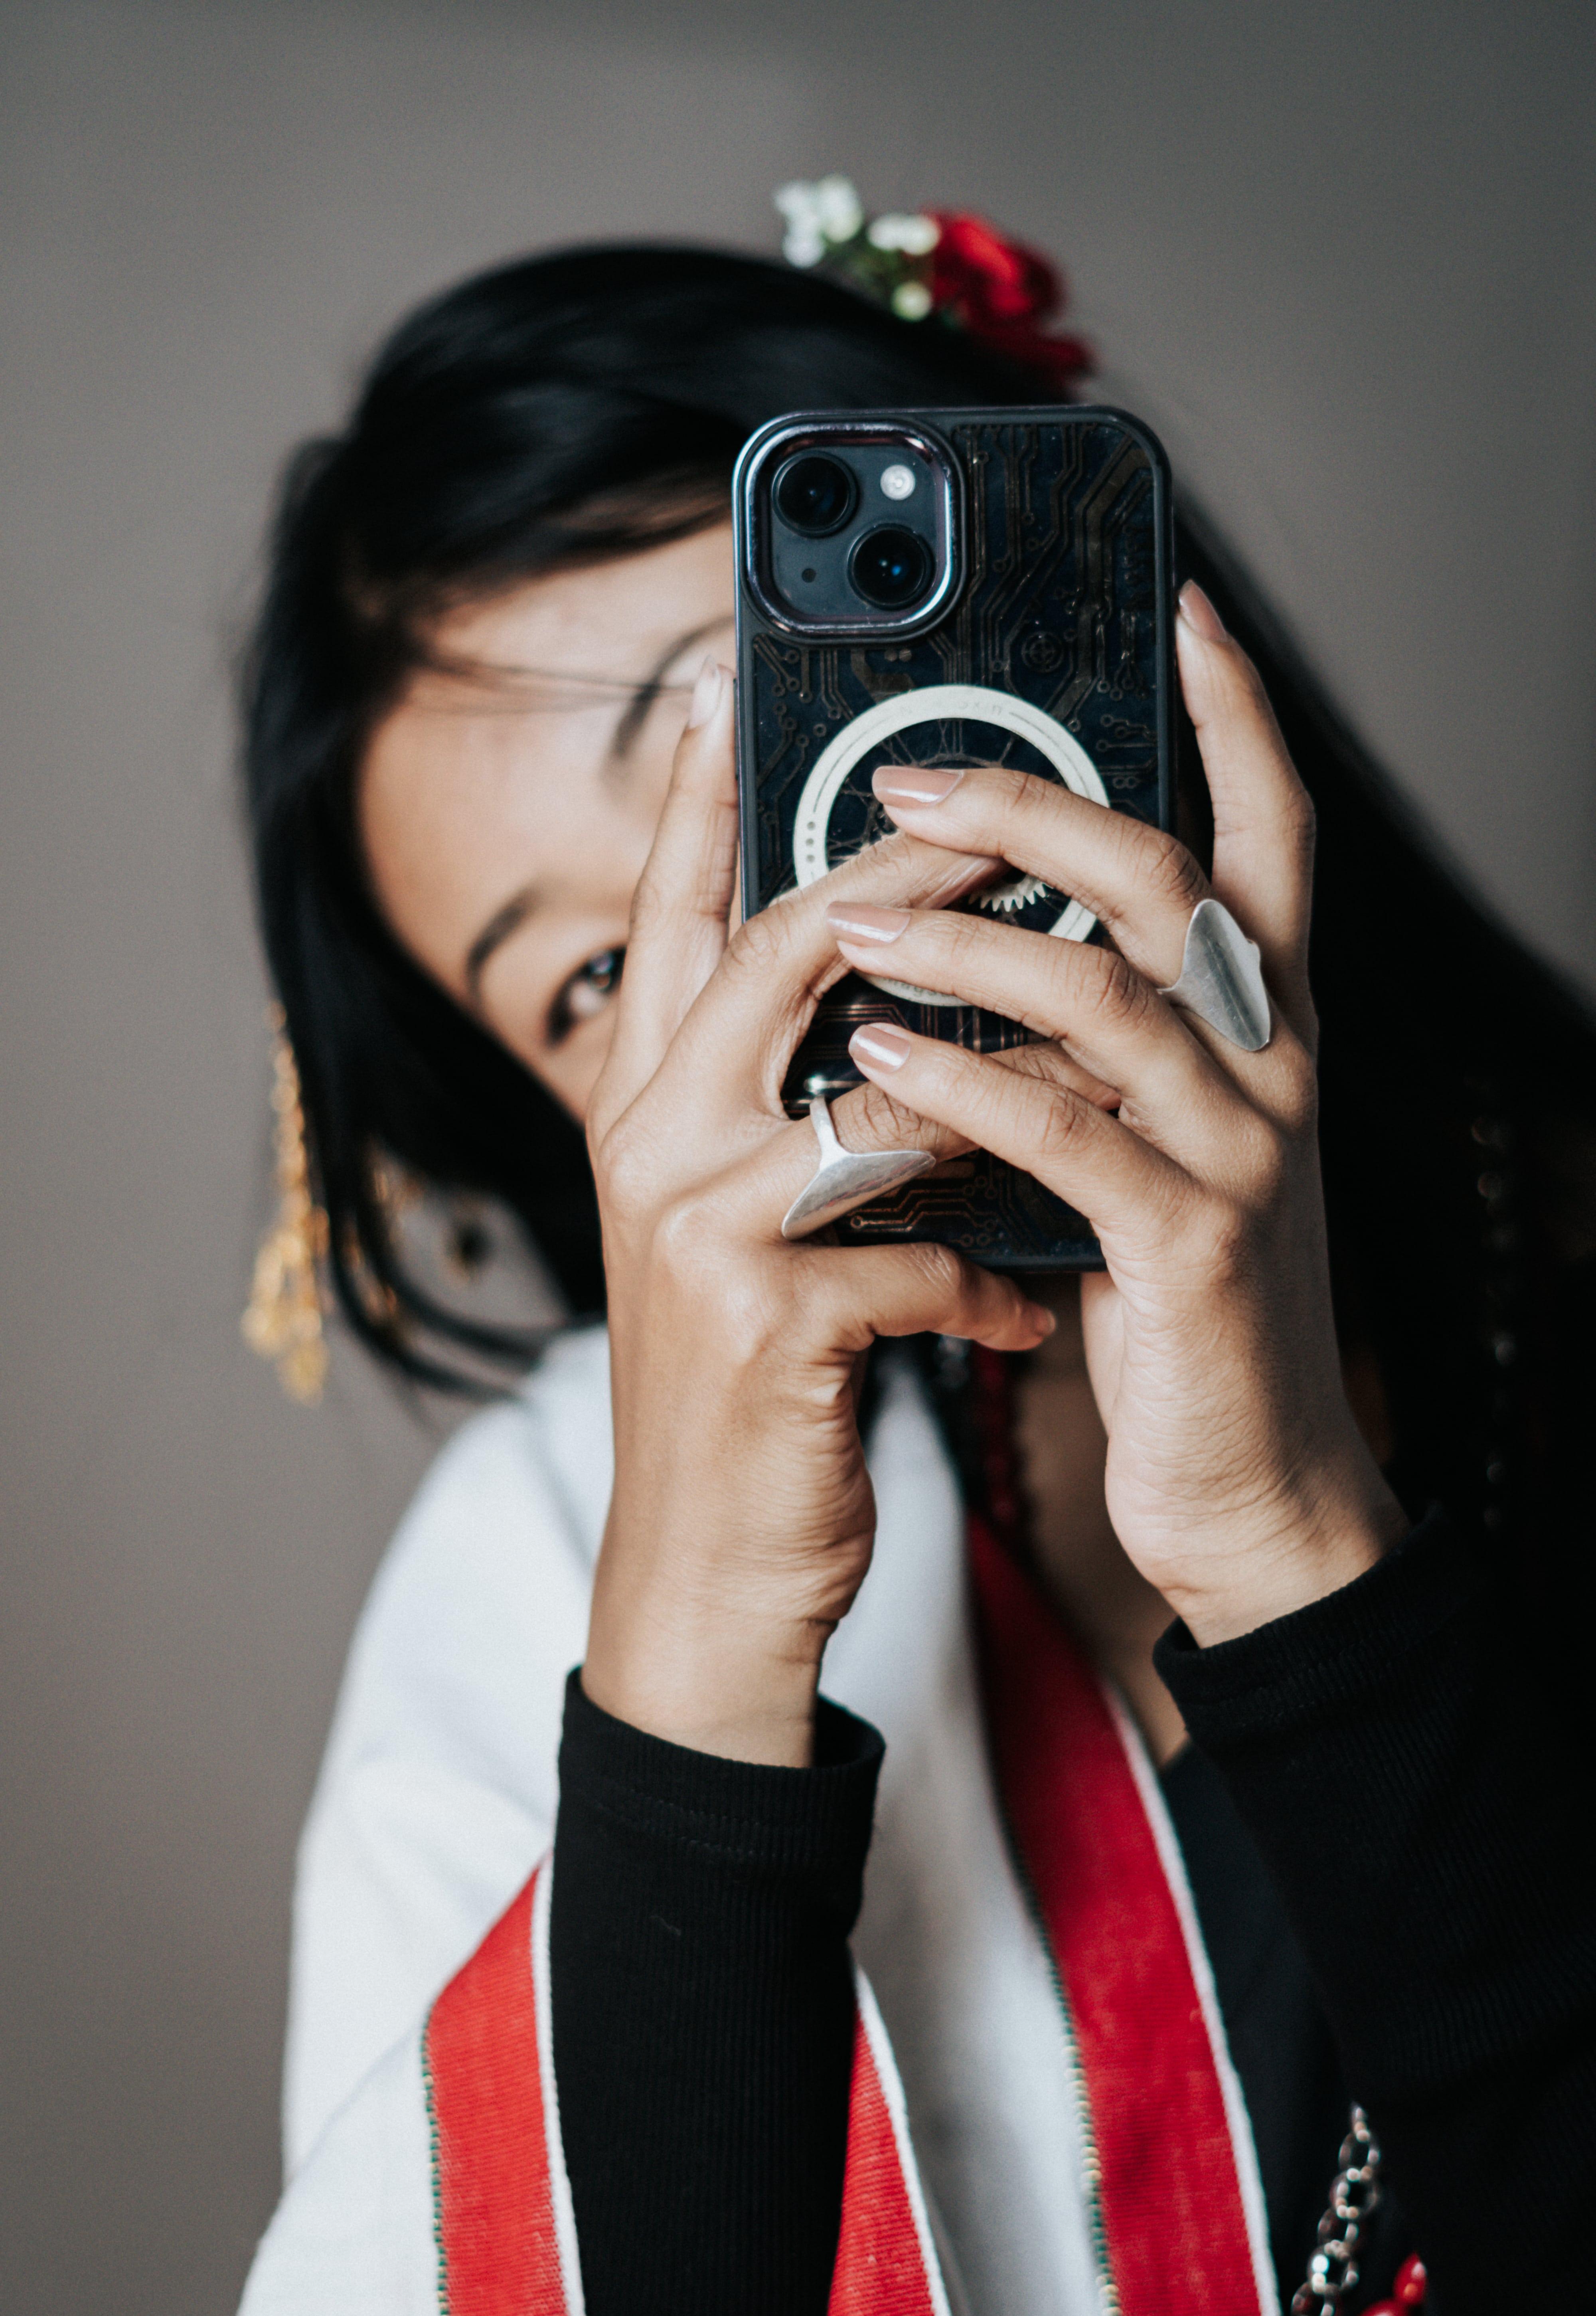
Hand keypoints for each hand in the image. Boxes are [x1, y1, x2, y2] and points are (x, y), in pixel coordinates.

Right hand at [582, 662, 1054, 1762]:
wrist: (701, 1564)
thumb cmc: (746, 1379)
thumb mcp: (739, 1223)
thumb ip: (785, 1109)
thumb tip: (888, 999)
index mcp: (644, 1108)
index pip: (668, 922)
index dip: (694, 805)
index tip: (727, 692)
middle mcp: (653, 1145)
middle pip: (778, 959)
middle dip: (900, 877)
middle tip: (999, 809)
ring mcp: (699, 1231)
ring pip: (875, 1099)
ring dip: (1001, 1091)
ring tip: (1095, 1079)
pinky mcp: (769, 1322)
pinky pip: (919, 1256)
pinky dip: (989, 1284)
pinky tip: (1023, 1321)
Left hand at [833, 584, 1405, 1646]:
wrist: (1250, 1479)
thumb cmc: (1173, 1292)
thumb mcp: (1147, 1134)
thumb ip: (1097, 1037)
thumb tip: (982, 930)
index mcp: (1260, 1024)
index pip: (1269, 833)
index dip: (1241, 714)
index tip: (1182, 608)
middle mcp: (1271, 1064)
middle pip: (1173, 882)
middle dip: (1041, 807)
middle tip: (910, 772)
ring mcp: (1243, 1152)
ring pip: (1112, 997)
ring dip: (973, 940)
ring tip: (851, 911)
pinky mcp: (1192, 1246)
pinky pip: (1069, 1136)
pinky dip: (965, 1087)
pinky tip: (877, 1058)